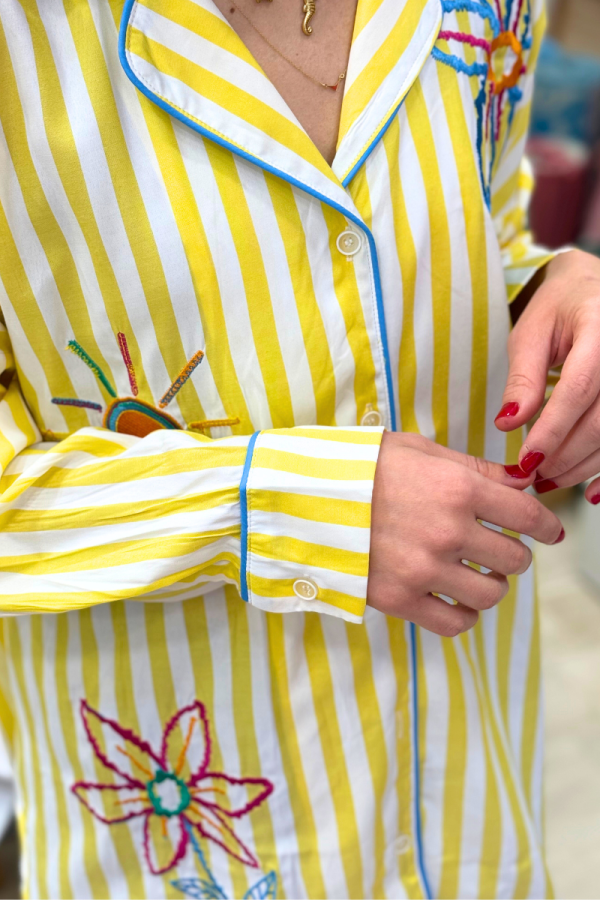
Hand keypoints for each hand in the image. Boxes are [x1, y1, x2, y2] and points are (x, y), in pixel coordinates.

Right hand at [367, 432, 563, 635]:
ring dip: (491, 585)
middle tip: (497, 549)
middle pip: (515, 559)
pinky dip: (463, 614)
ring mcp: (424, 570)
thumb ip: (474, 468)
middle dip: (514, 554)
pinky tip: (454, 599)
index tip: (550, 532)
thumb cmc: (360, 467)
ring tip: (475, 575)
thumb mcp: (418, 451)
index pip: (527, 514)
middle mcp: (447, 532)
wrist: (302, 497)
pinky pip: (455, 623)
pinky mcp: (399, 599)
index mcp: (457, 489)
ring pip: (491, 594)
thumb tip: (520, 481)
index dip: (547, 525)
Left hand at [495, 250, 599, 501]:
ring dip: (586, 466)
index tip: (526, 460)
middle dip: (567, 455)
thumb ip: (523, 378)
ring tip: (551, 481)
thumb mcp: (532, 333)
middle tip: (534, 476)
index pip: (579, 388)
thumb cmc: (561, 307)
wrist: (595, 288)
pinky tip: (592, 492)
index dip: (553, 430)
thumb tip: (508, 423)